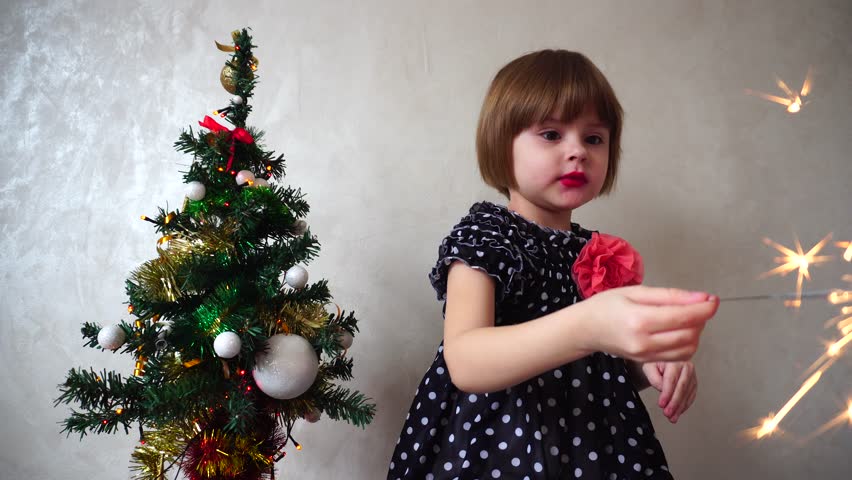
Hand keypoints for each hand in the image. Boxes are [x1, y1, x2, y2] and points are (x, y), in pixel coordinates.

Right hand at [581, 285, 718, 362]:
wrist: (585, 329)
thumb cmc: (607, 305)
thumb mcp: (636, 291)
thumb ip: (670, 296)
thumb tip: (702, 298)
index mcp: (639, 320)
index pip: (683, 318)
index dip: (704, 309)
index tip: (713, 299)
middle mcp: (643, 342)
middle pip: (689, 335)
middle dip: (701, 319)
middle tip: (698, 305)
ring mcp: (645, 355)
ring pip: (688, 349)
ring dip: (696, 333)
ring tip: (688, 317)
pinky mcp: (647, 362)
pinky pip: (678, 357)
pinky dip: (687, 343)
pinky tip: (679, 331)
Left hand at [641, 361, 697, 422]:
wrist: (662, 359)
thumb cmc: (655, 362)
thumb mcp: (649, 367)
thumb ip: (655, 378)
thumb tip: (663, 390)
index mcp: (675, 359)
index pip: (671, 379)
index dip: (667, 393)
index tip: (662, 404)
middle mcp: (686, 366)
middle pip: (682, 387)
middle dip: (674, 403)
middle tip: (668, 413)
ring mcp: (692, 374)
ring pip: (687, 393)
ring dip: (680, 407)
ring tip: (672, 417)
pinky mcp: (694, 382)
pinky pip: (691, 395)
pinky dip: (685, 405)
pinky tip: (679, 411)